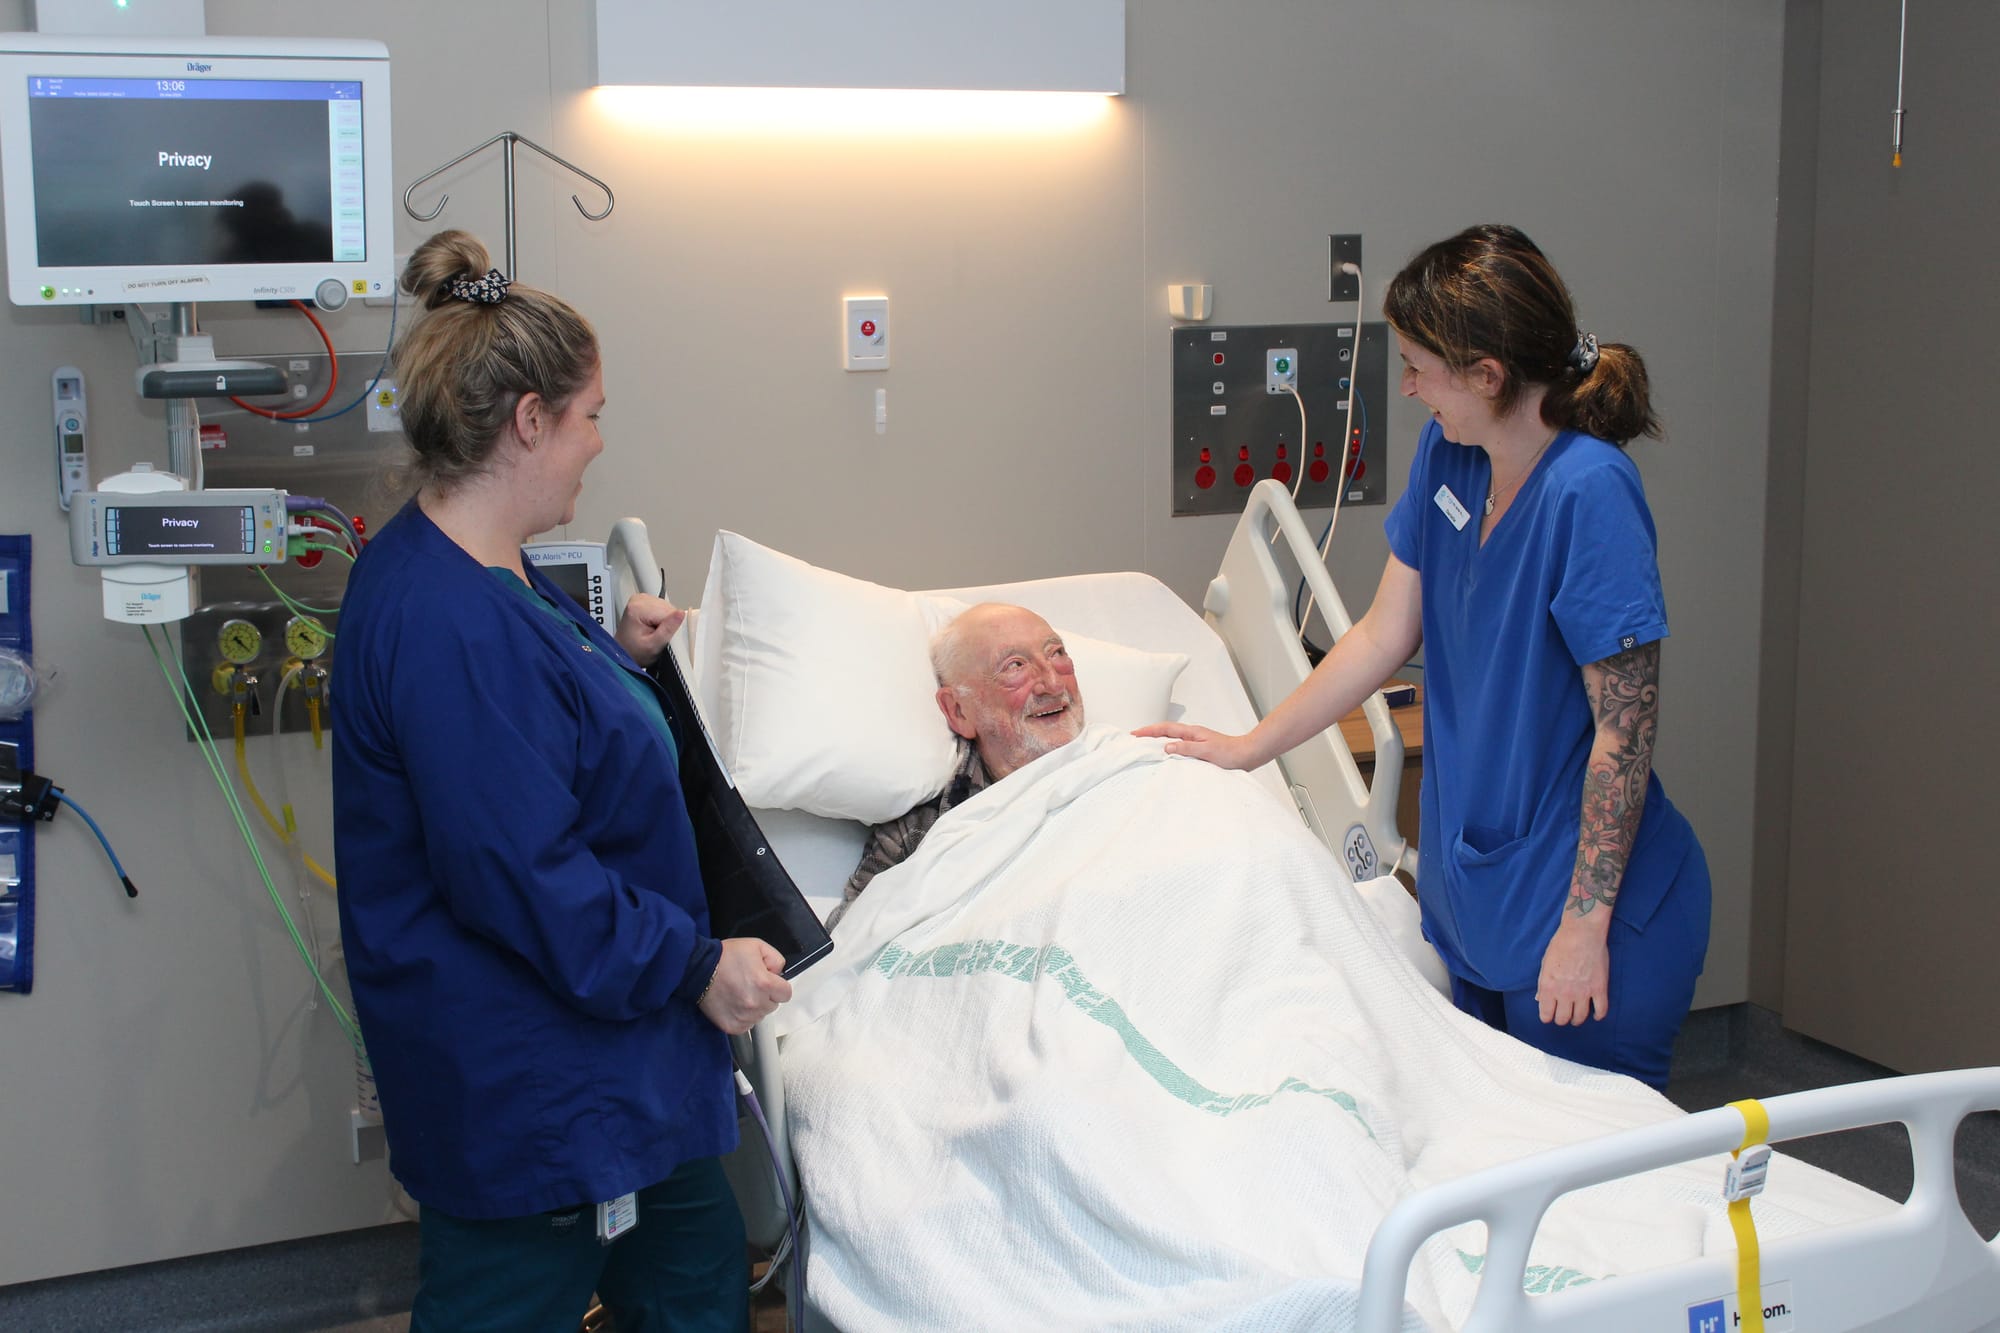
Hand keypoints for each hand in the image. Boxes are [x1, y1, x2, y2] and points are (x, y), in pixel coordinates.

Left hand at [615, 592, 685, 667]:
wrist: (624, 652)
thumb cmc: (634, 652)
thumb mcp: (653, 646)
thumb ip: (668, 629)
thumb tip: (681, 613)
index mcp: (638, 608)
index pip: (669, 612)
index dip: (672, 627)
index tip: (665, 638)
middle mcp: (639, 599)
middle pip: (669, 609)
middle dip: (669, 625)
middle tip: (658, 637)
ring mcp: (642, 599)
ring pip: (669, 609)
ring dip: (666, 622)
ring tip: (655, 633)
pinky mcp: (646, 602)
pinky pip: (664, 609)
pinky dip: (663, 619)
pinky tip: (654, 627)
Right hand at [698, 937, 792, 1034]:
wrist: (699, 969)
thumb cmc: (726, 957)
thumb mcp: (756, 946)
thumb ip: (776, 959)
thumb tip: (779, 973)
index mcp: (764, 983)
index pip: (786, 994)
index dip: (778, 986)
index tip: (768, 982)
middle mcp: (756, 1003)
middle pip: (773, 1005)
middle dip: (766, 996)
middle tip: (750, 985)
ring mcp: (744, 1017)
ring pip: (760, 1016)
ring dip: (755, 1007)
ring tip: (740, 993)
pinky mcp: (732, 1026)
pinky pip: (747, 1025)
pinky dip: (743, 1017)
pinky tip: (734, 1003)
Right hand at [1131, 721, 1261, 770]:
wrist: (1247, 755)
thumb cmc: (1230, 753)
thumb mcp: (1206, 750)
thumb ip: (1186, 748)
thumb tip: (1166, 747)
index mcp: (1192, 732)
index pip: (1165, 729)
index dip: (1149, 731)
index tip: (1135, 734)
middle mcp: (1192, 735)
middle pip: (1166, 731)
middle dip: (1149, 733)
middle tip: (1134, 738)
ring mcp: (1196, 741)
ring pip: (1172, 739)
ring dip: (1158, 741)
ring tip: (1145, 746)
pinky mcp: (1200, 750)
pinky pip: (1179, 747)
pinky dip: (1169, 749)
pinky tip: (1167, 756)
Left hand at [1536, 915, 1609, 1024]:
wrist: (1582, 932)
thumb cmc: (1561, 945)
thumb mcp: (1545, 964)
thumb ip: (1543, 984)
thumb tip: (1540, 999)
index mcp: (1548, 987)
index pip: (1546, 1015)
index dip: (1547, 1016)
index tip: (1550, 1015)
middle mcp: (1565, 993)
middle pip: (1563, 1019)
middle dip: (1562, 1019)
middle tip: (1564, 1014)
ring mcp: (1583, 992)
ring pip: (1580, 1018)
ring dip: (1578, 1019)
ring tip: (1577, 1016)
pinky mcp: (1600, 988)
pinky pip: (1601, 1010)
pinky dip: (1598, 1015)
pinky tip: (1595, 1014)